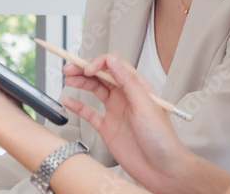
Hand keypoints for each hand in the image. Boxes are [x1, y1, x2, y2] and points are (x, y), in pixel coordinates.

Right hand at [62, 54, 191, 192]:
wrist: (161, 169)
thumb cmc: (161, 138)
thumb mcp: (145, 106)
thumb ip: (129, 82)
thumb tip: (113, 61)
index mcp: (137, 87)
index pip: (114, 65)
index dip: (98, 63)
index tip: (87, 68)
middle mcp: (125, 96)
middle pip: (101, 75)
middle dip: (84, 69)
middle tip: (69, 69)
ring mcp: (115, 111)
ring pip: (94, 90)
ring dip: (80, 82)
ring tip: (68, 79)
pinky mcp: (107, 127)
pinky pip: (89, 112)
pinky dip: (77, 106)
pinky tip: (68, 101)